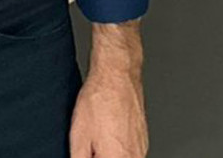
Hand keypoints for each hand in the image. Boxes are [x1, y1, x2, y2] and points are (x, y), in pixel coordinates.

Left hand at [70, 20, 149, 157]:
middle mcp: (134, 156)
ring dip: (109, 153)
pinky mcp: (143, 139)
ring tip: (98, 135)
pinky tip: (108, 132)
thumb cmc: (100, 98)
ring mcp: (142, 148)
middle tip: (91, 144)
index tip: (87, 151)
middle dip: (100, 155)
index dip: (91, 156)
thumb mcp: (79, 134)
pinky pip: (130, 152)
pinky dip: (117, 148)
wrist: (117, 74)